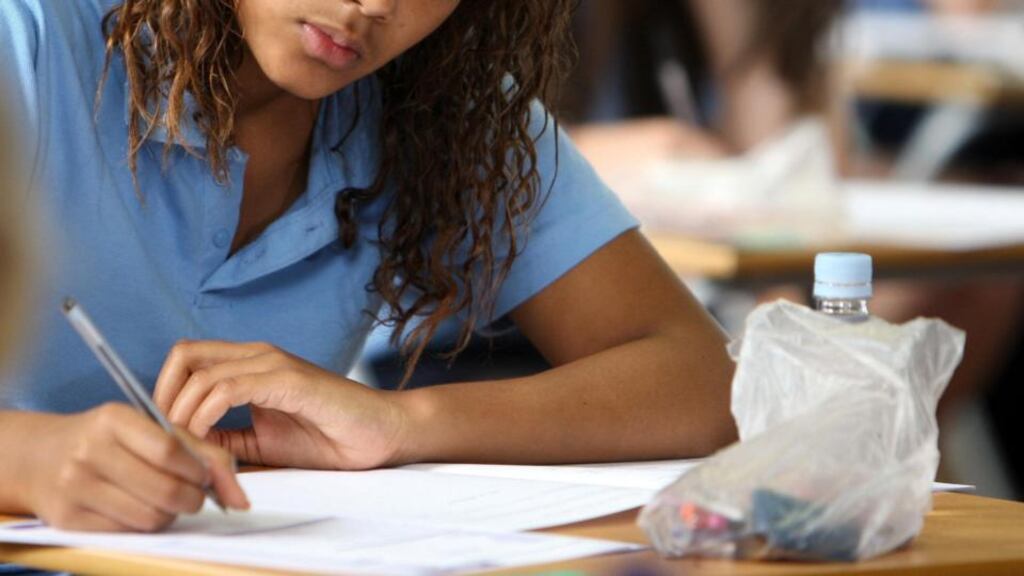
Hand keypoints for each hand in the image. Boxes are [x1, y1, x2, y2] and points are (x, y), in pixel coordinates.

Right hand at [23, 404, 248, 531]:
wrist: (40, 457)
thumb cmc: (110, 440)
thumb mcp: (150, 429)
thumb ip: (202, 452)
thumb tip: (241, 499)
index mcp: (113, 419)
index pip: (172, 452)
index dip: (199, 471)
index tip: (205, 476)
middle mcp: (89, 450)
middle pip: (165, 490)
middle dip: (193, 498)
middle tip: (194, 495)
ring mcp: (74, 486)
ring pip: (150, 517)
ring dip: (171, 515)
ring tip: (167, 501)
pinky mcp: (67, 519)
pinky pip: (127, 532)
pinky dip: (145, 525)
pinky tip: (141, 509)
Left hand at [153, 340, 408, 469]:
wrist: (379, 435)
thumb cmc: (330, 438)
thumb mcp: (261, 442)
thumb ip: (225, 438)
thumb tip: (185, 445)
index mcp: (251, 365)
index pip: (188, 359)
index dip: (165, 392)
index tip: (165, 432)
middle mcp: (258, 356)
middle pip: (184, 355)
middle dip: (164, 398)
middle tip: (169, 437)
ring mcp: (273, 364)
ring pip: (201, 373)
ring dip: (183, 414)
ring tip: (188, 448)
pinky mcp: (288, 380)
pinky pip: (228, 390)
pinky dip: (206, 416)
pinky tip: (208, 440)